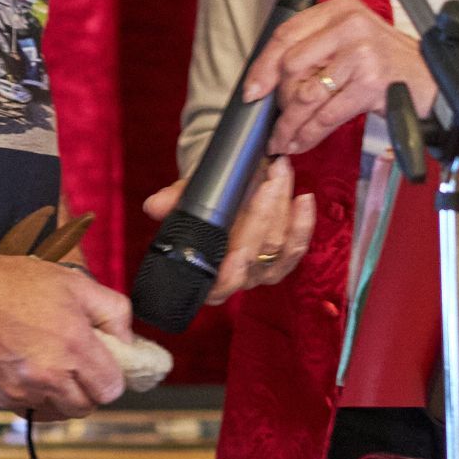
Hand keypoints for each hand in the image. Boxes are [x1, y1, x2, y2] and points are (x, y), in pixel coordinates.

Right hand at [0, 251, 130, 417]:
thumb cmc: (14, 284)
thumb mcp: (75, 283)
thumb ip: (113, 312)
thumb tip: (127, 340)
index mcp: (74, 347)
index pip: (112, 389)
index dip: (110, 377)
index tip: (102, 364)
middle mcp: (50, 376)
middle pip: (85, 407)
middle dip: (87, 390)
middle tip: (77, 367)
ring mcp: (22, 390)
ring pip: (57, 412)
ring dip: (60, 397)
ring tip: (51, 369)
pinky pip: (27, 411)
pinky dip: (32, 398)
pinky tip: (26, 372)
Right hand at [140, 159, 314, 301]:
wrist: (224, 191)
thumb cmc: (202, 201)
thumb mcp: (185, 198)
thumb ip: (173, 202)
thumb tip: (154, 206)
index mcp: (206, 274)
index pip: (219, 286)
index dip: (230, 273)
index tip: (237, 252)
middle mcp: (237, 278)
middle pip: (254, 257)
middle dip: (261, 215)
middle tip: (264, 180)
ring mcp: (263, 269)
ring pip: (277, 245)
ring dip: (280, 205)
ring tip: (278, 172)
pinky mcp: (285, 256)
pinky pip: (297, 244)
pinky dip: (303, 221)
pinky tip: (303, 198)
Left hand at [251, 0, 429, 159]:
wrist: (433, 81)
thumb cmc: (388, 64)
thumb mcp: (353, 40)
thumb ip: (317, 48)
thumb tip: (268, 79)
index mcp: (340, 8)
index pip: (287, 33)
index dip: (263, 65)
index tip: (252, 90)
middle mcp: (349, 25)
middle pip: (291, 65)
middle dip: (280, 100)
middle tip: (279, 120)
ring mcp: (361, 53)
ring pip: (307, 94)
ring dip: (291, 124)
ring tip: (284, 139)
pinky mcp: (369, 83)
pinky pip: (327, 114)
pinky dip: (310, 134)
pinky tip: (302, 142)